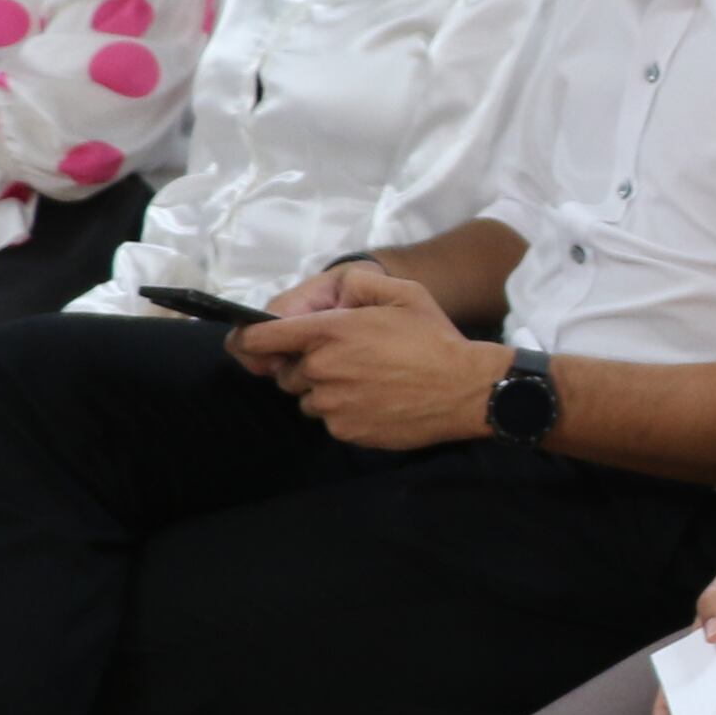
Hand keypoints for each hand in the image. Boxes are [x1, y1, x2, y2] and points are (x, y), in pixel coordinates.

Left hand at [240, 262, 504, 445]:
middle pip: (286, 371)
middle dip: (307, 364)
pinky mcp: (345, 430)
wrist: (467, 390)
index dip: (248, 339)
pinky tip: (375, 401)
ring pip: (307, 398)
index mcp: (330, 332)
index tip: (250, 343)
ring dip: (325, 390)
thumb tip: (329, 296)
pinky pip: (329, 420)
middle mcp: (322, 369)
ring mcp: (332, 404)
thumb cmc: (435, 339)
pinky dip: (344, 411)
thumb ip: (357, 284)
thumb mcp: (404, 292)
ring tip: (366, 381)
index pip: (260, 338)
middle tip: (348, 359)